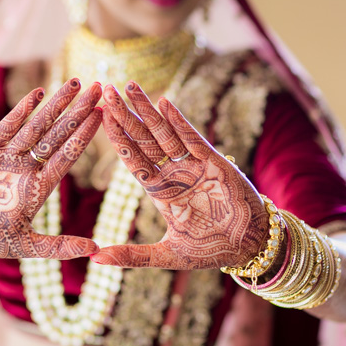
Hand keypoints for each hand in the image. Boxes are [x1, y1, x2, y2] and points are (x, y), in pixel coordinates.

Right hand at [0, 79, 102, 258]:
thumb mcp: (24, 245)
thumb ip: (59, 247)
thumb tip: (97, 249)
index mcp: (38, 188)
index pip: (68, 155)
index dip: (85, 135)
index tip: (103, 115)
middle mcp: (26, 167)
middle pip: (58, 133)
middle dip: (78, 111)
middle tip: (101, 87)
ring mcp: (6, 156)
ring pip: (37, 125)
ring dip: (56, 104)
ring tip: (76, 83)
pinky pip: (7, 125)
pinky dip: (22, 109)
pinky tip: (39, 94)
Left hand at [92, 82, 269, 269]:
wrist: (250, 247)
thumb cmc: (210, 251)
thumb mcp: (167, 255)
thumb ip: (132, 256)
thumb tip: (95, 259)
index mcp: (160, 192)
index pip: (133, 160)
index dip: (117, 139)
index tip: (99, 118)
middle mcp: (173, 174)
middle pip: (144, 140)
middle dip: (125, 116)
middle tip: (106, 91)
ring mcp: (193, 166)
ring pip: (165, 133)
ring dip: (148, 110)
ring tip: (130, 86)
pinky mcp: (215, 163)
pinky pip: (193, 138)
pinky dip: (179, 121)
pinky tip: (164, 103)